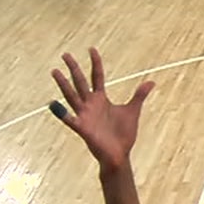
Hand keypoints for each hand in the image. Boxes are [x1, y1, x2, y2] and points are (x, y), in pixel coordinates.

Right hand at [49, 47, 153, 173]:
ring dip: (63, 84)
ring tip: (55, 71)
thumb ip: (139, 95)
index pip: (97, 76)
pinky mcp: (82, 128)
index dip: (95, 63)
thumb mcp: (132, 110)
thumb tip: (151, 82)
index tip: (92, 49)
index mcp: (101, 99)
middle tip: (66, 54)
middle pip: (80, 82)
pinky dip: (61, 112)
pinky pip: (69, 119)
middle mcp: (91, 104)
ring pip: (71, 96)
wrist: (120, 154)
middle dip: (74, 68)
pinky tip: (53, 104)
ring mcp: (85, 115)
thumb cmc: (123, 134)